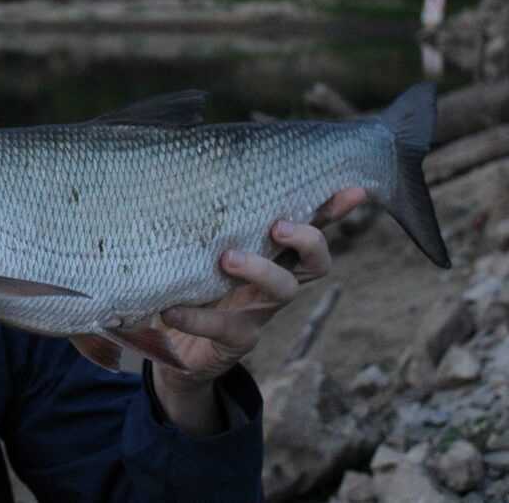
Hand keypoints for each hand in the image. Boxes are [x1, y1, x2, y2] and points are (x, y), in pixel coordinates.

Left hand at [151, 188, 366, 430]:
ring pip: (283, 290)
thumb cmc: (193, 284)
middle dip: (306, 241)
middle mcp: (274, 282)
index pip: (311, 229)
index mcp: (272, 255)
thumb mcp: (201, 251)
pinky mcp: (236, 340)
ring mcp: (259, 312)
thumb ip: (208, 227)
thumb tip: (192, 179)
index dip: (333, 212)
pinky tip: (172, 310)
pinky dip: (196, 318)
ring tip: (227, 259)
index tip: (353, 190)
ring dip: (260, 270)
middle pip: (314, 262)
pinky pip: (224, 327)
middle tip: (277, 227)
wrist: (175, 347)